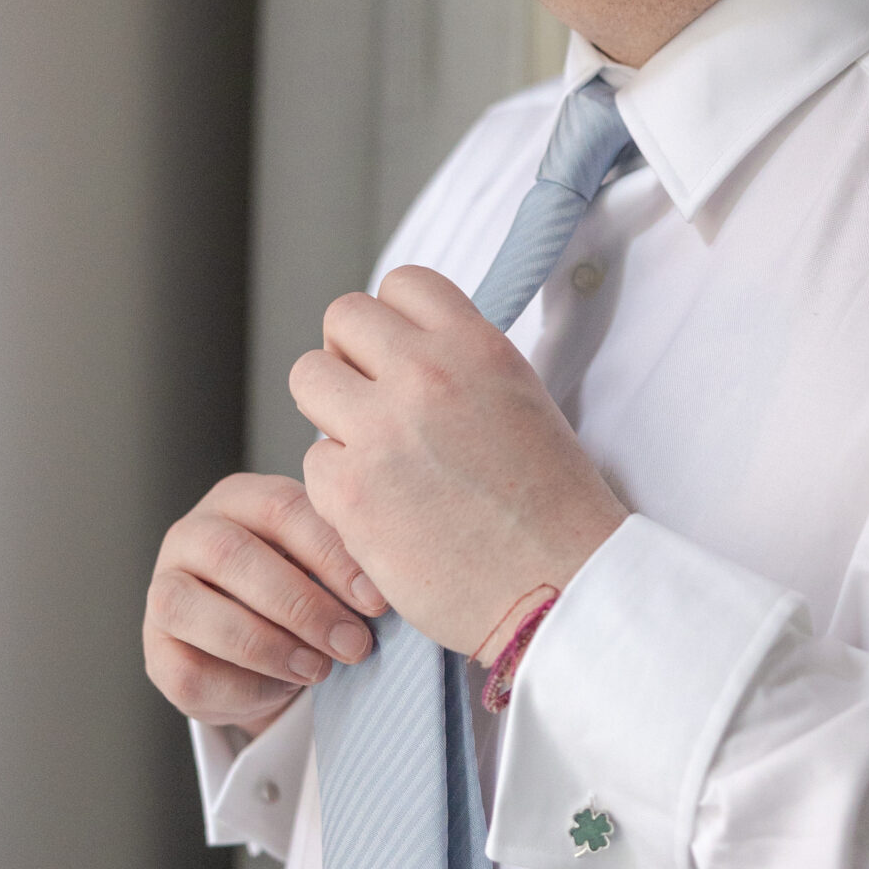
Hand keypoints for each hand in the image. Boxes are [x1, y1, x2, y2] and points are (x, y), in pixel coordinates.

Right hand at [143, 472, 384, 733]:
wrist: (263, 648)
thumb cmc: (304, 589)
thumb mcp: (324, 564)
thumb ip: (344, 562)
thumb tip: (386, 588)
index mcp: (239, 497)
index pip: (281, 507)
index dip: (330, 553)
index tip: (376, 599)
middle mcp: (190, 534)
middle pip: (232, 556)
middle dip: (301, 606)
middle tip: (353, 643)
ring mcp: (163, 591)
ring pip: (194, 611)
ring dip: (267, 646)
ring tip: (320, 669)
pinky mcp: (155, 652)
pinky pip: (189, 672)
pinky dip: (244, 687)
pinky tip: (284, 688)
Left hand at [289, 267, 627, 658]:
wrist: (561, 585)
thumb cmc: (553, 505)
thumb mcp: (520, 398)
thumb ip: (462, 363)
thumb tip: (407, 350)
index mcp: (475, 346)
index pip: (402, 283)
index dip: (393, 318)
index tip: (399, 354)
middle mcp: (425, 374)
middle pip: (342, 318)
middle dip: (350, 356)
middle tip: (372, 401)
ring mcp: (382, 431)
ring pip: (307, 378)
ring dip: (330, 411)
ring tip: (367, 451)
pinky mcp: (350, 492)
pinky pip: (311, 461)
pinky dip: (337, 484)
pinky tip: (379, 509)